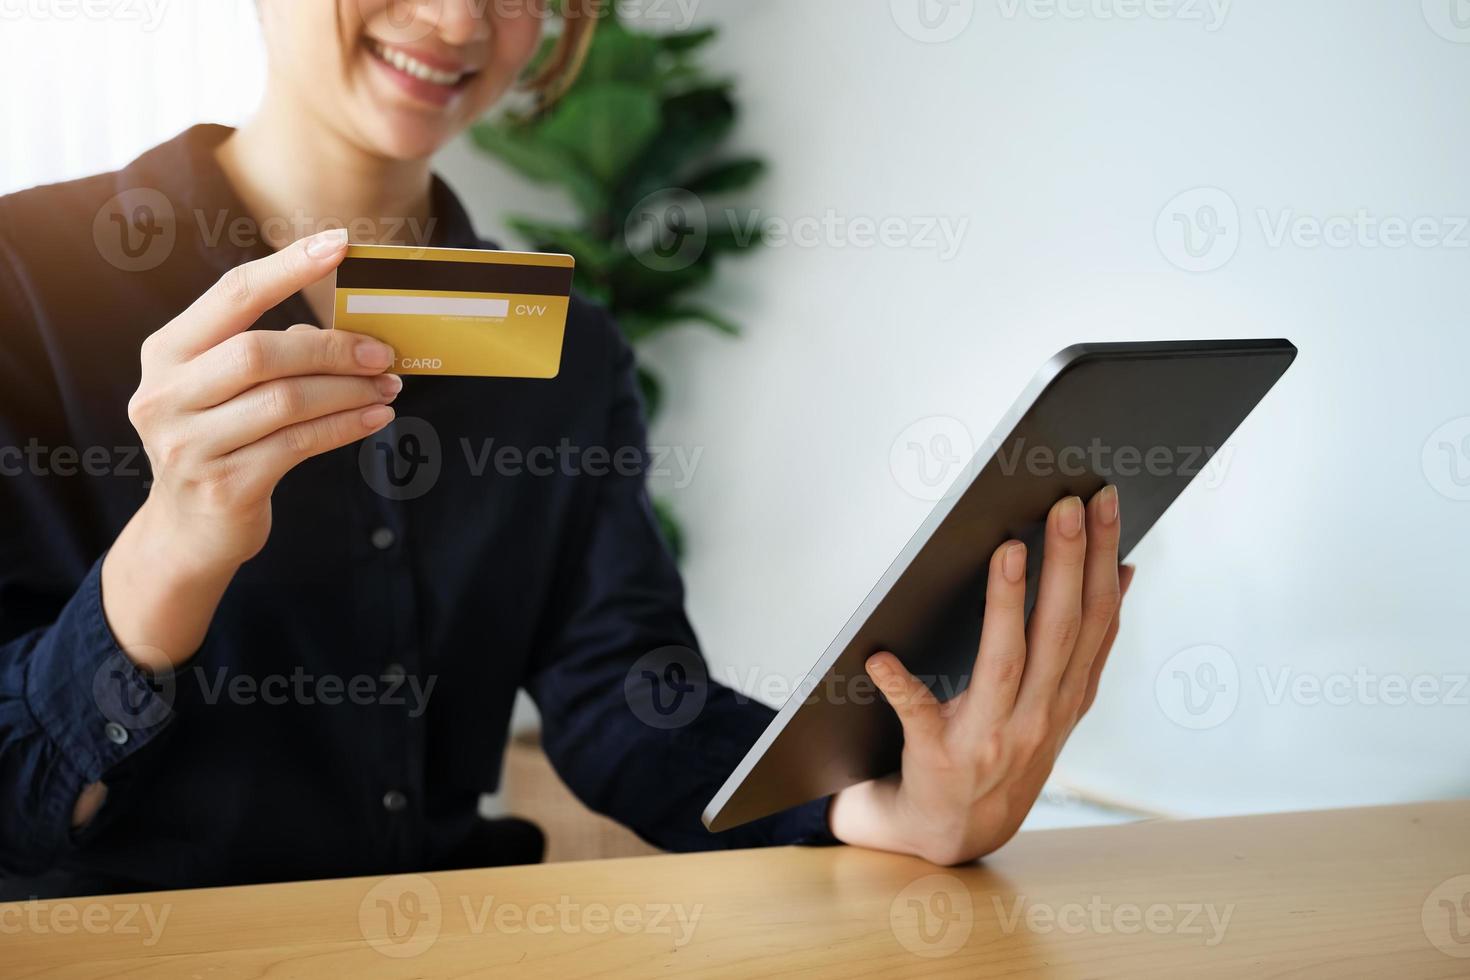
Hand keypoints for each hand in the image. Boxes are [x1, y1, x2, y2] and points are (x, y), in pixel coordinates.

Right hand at [102, 228, 398, 671]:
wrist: (189, 533)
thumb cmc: (221, 443)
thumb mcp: (224, 391)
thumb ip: (268, 353)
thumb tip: (345, 330)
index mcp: (166, 354)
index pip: (232, 293)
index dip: (290, 267)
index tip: (341, 243)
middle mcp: (166, 394)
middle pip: (261, 351)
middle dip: (332, 347)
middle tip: (382, 350)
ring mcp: (188, 444)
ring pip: (286, 401)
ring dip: (349, 390)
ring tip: (388, 385)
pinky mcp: (223, 485)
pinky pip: (299, 445)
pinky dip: (346, 426)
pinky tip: (377, 418)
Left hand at [828, 487, 1133, 865]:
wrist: (954, 831)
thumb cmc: (1003, 749)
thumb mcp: (1058, 702)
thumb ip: (1087, 645)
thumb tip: (1124, 569)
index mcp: (1068, 696)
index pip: (1096, 618)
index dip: (1103, 559)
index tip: (1104, 502)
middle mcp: (1038, 718)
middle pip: (1060, 632)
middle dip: (1068, 564)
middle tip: (1067, 505)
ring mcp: (990, 738)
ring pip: (1006, 662)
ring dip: (1008, 605)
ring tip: (1007, 549)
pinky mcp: (938, 756)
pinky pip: (918, 715)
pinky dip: (899, 686)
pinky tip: (880, 658)